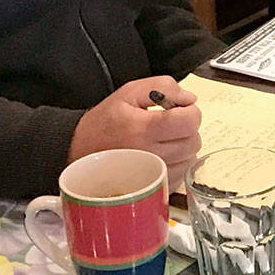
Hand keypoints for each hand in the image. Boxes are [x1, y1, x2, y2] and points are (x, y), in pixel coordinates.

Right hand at [69, 76, 202, 186]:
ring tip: (163, 139)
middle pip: (193, 141)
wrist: (81, 149)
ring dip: (184, 146)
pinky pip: (182, 174)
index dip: (190, 111)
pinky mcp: (155, 187)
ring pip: (190, 159)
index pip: (189, 121)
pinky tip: (162, 154)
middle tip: (170, 124)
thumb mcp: (130, 92)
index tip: (178, 109)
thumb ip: (163, 87)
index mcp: (143, 129)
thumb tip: (189, 99)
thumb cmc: (106, 120)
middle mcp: (150, 155)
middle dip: (188, 129)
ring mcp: (152, 175)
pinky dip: (178, 163)